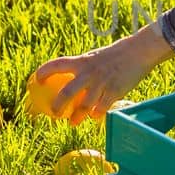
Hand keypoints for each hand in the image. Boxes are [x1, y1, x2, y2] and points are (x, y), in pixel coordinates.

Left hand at [34, 23, 174, 125]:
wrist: (138, 51)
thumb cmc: (116, 55)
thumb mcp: (95, 57)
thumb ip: (83, 68)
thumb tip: (71, 80)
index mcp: (82, 61)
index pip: (56, 64)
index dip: (43, 72)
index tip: (37, 80)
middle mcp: (89, 72)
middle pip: (66, 92)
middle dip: (57, 105)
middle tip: (54, 113)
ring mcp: (102, 83)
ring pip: (84, 105)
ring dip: (77, 116)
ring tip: (73, 122)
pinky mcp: (114, 91)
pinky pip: (101, 108)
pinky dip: (96, 115)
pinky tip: (95, 117)